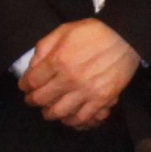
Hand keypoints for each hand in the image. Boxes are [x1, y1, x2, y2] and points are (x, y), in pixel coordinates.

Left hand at [20, 20, 139, 130]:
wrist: (125, 37)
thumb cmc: (94, 32)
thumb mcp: (63, 31)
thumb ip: (44, 48)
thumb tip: (33, 67)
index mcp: (58, 60)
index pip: (32, 81)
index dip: (25, 86)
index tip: (25, 87)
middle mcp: (69, 78)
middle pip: (42, 99)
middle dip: (33, 101)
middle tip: (33, 100)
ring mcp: (86, 91)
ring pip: (59, 113)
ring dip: (50, 113)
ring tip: (50, 110)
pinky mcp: (101, 99)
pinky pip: (83, 118)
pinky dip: (72, 120)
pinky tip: (69, 117)